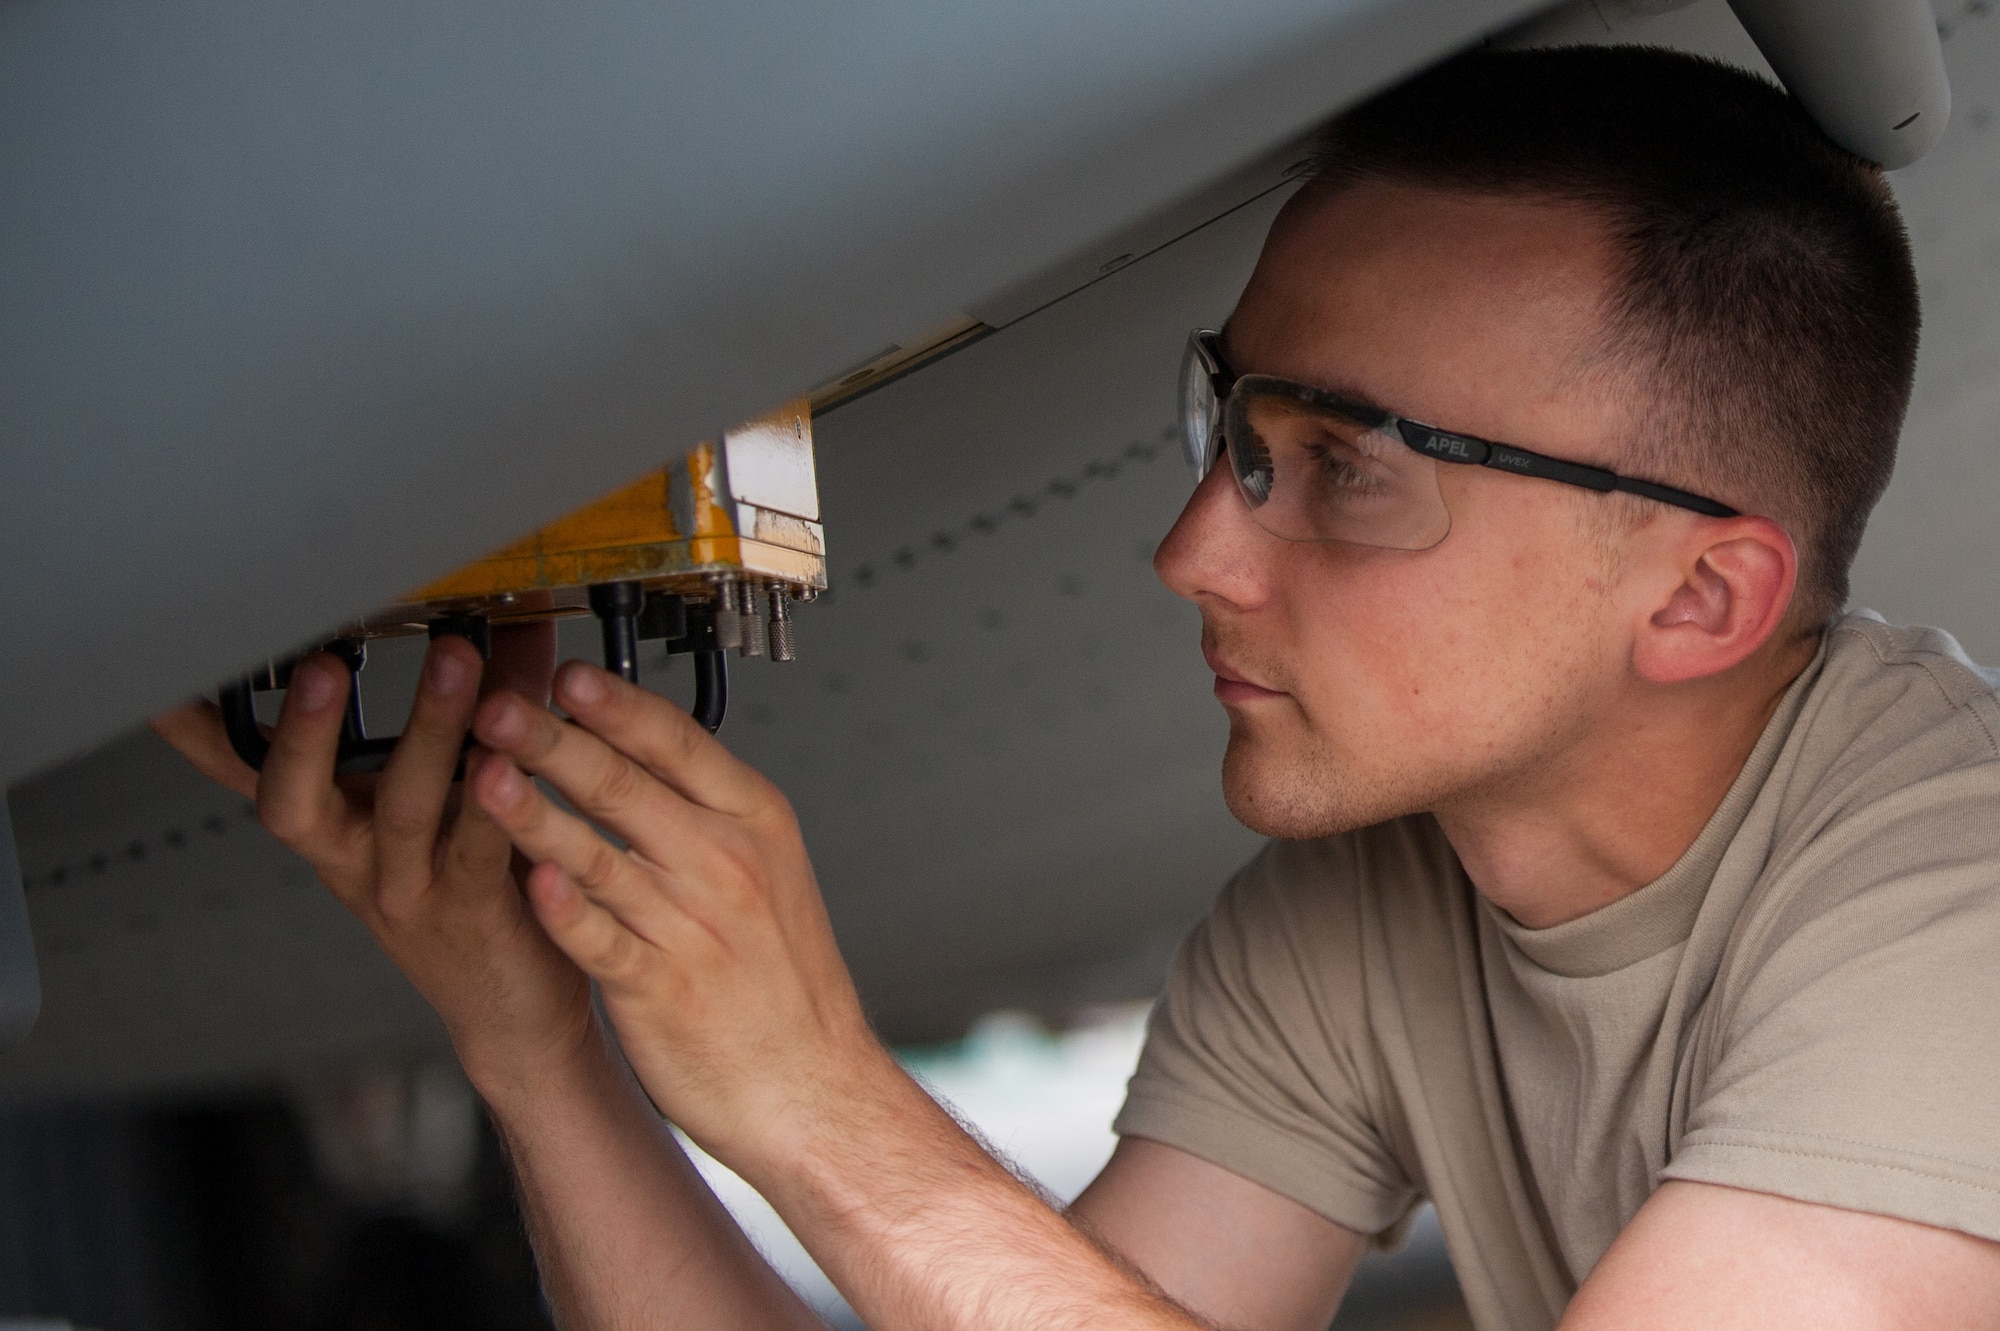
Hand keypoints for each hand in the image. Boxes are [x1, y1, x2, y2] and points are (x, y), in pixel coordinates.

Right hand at [152, 625, 595, 1097]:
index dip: (199, 734)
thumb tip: (504, 616)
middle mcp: (354, 860)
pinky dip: (496, 802)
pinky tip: (513, 753)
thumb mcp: (441, 804)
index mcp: (334, 827)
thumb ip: (467, 716)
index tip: (162, 678)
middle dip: (304, 730)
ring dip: (427, 730)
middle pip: (295, 800)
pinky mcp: (476, 913)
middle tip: (321, 663)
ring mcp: (409, 891)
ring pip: (403, 810)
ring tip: (455, 660)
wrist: (512, 1012)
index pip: (251, 775)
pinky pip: (480, 852)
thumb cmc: (475, 895)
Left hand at [464, 659, 891, 1171]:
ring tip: (482, 777)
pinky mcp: (659, 990)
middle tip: (498, 705)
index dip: (616, 705)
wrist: (811, 1087)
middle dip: (555, 740)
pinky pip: (603, 941)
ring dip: (535, 814)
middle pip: (627, 786)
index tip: (565, 672)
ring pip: (600, 856)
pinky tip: (529, 884)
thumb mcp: (769, 868)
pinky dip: (565, 912)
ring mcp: (691, 927)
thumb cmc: (784, 982)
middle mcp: (724, 865)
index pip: (677, 742)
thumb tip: (639, 748)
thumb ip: (706, 811)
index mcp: (753, 822)